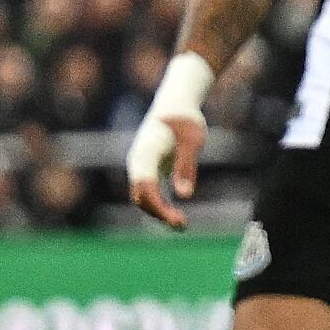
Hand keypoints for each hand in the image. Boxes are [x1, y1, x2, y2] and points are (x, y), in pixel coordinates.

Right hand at [127, 111, 202, 228]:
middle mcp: (138, 162)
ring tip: (181, 224)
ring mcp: (141, 166)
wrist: (175, 104)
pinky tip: (175, 215)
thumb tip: (184, 196)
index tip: (177, 219)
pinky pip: (148, 191)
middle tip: (182, 225)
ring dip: (158, 211)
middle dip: (158, 212)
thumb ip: (186, 168)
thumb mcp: (191, 143)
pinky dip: (159, 204)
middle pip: (141, 195)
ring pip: (143, 195)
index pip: (146, 187)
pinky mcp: (148, 168)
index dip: (159, 206)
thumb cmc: (185, 120)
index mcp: (146, 155)